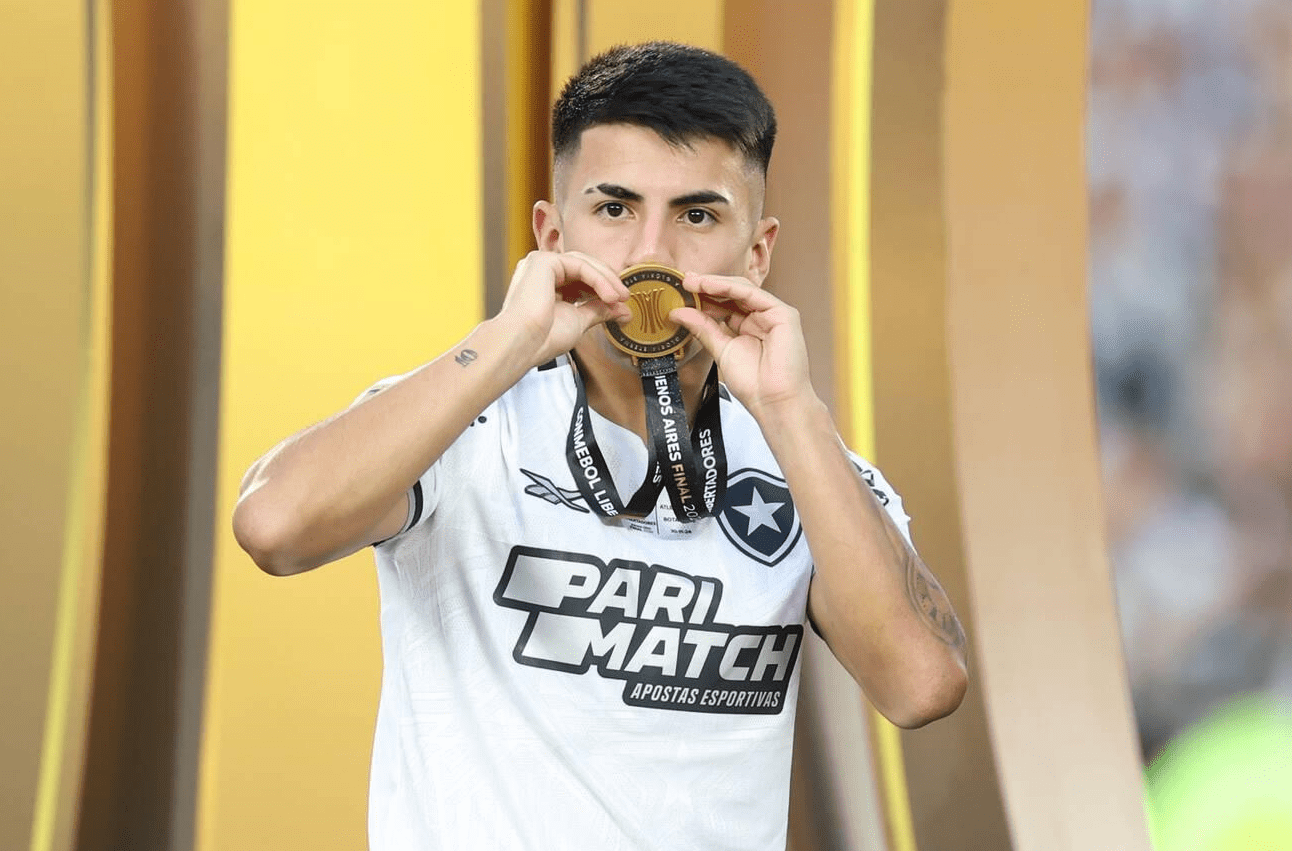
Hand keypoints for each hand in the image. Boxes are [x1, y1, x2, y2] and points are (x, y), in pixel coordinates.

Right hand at [498, 251, 630, 365]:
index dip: (603, 288)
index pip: (580, 278)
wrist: (523, 345)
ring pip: (584, 263)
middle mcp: (541, 271)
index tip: (621, 305)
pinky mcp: (543, 261)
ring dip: (607, 280)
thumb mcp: (578, 321)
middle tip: (625, 298)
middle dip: (608, 281)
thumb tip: (622, 310)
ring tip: (620, 298)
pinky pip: (580, 265)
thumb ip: (598, 310)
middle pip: (584, 267)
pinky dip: (598, 279)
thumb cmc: (542, 339)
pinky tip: (610, 295)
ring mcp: (540, 263)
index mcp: (545, 284)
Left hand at [670, 273, 815, 416]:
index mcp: (748, 327)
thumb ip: (702, 328)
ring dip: (715, 283)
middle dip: (707, 286)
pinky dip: (729, 287)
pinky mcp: (783, 314)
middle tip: (684, 280)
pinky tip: (709, 285)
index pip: (724, 305)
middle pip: (732, 294)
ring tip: (692, 281)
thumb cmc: (754, 384)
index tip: (680, 292)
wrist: (773, 401)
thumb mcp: (720, 350)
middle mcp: (762, 318)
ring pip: (741, 289)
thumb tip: (679, 313)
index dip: (703, 297)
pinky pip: (752, 294)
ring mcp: (773, 314)